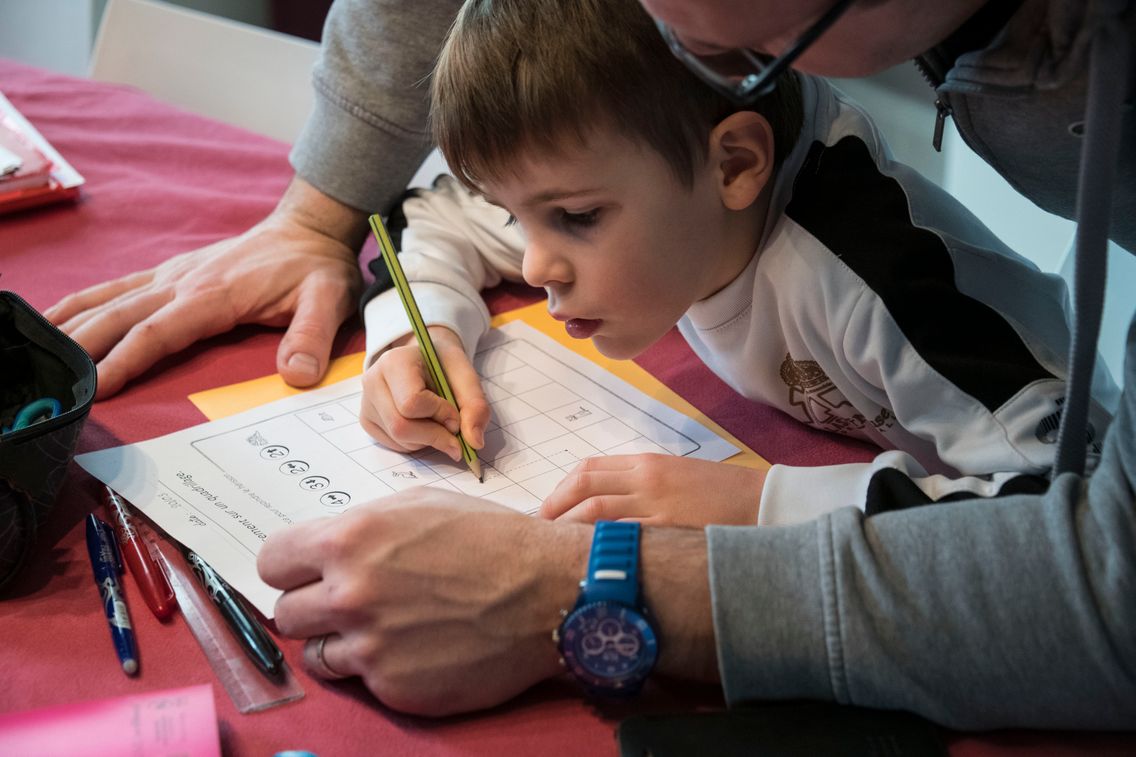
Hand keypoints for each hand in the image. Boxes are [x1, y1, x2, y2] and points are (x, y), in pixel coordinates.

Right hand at [45, 178, 366, 398]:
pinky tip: (57, 318)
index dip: (124, 359)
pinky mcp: (172, 272)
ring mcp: (173, 274)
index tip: (96, 388)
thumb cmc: (318, 268)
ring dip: (71, 324)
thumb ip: (312, 336)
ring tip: (35, 348)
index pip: (157, 330)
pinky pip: (117, 287)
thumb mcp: (330, 300)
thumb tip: (295, 375)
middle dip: (82, 347)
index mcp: (214, 294)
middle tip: (50, 382)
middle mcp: (182, 281)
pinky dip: (83, 303)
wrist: (311, 229)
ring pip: (109, 299)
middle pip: (119, 315)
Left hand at [258, 487, 588, 714]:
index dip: (291, 567)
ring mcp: (371, 647)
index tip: (306, 573)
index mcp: (350, 539)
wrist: (550, 591)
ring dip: (342, 643)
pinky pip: (363, 682)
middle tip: (354, 602)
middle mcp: (350, 594)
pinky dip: (383, 669)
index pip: (272, 561)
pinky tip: (420, 647)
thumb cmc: (492, 540)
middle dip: (315, 606)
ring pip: (317, 654)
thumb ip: (361, 526)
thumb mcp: (420, 505)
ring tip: (388, 628)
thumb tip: (324, 548)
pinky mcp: (395, 688)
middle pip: (287, 612)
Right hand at [360, 326, 490, 460]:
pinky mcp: (367, 421)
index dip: (440, 413)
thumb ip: (475, 407)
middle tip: (453, 430)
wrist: (424, 360)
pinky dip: (417, 443)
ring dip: (428, 440)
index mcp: (394, 362)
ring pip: (399, 440)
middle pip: (401, 426)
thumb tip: (474, 443)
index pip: (411, 402)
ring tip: (438, 421)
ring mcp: (366, 403)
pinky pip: (394, 445)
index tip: (455, 412)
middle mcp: (373, 381)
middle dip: (435, 435)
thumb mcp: (466, 376)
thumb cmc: (443, 365)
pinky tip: (424, 425)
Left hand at [540, 454, 765, 526]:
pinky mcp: (669, 529)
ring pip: (595, 511)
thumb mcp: (677, 478)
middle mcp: (646, 478)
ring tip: (554, 548)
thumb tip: (604, 509)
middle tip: (540, 532)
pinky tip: (588, 559)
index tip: (548, 509)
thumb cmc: (722, 493)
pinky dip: (599, 545)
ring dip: (568, 528)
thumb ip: (642, 487)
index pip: (589, 469)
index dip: (561, 489)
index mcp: (647, 462)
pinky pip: (623, 535)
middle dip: (554, 508)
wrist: (764, 502)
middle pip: (583, 487)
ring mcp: (656, 503)